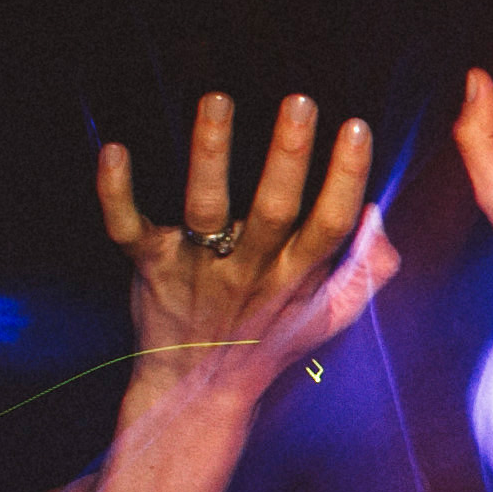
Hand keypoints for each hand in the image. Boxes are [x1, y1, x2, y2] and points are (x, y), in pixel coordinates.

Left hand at [99, 94, 395, 413]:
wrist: (196, 390)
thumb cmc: (267, 340)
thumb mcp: (329, 317)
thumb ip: (366, 272)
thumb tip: (378, 216)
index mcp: (295, 278)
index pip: (329, 225)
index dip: (346, 178)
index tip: (355, 128)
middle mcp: (249, 270)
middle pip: (273, 209)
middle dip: (287, 155)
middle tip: (299, 101)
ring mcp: (198, 267)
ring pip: (205, 207)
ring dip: (211, 153)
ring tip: (218, 100)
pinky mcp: (150, 267)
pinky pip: (128, 228)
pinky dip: (117, 193)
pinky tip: (114, 150)